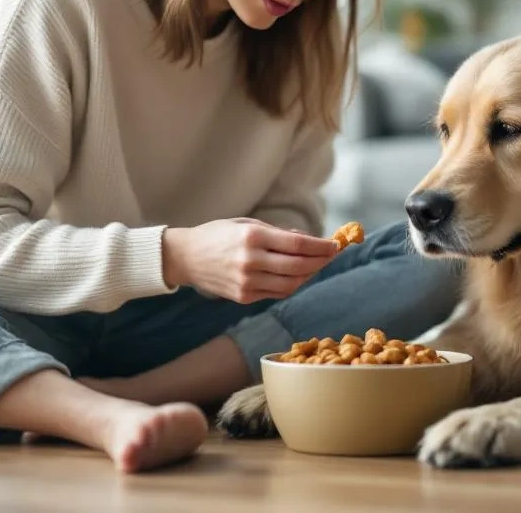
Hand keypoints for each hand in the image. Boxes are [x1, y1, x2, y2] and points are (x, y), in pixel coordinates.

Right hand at [162, 218, 338, 303]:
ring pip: (291, 284)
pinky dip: (291, 285)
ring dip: (309, 275)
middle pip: (298, 266)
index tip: (335, 245)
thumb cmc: (217, 235)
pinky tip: (297, 276)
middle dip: (320, 261)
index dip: (320, 246)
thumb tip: (307, 240)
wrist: (185, 258)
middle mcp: (250, 261)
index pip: (297, 244)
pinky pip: (277, 293)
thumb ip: (277, 233)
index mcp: (252, 237)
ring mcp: (247, 282)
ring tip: (316, 266)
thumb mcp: (246, 223)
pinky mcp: (243, 297)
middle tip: (331, 255)